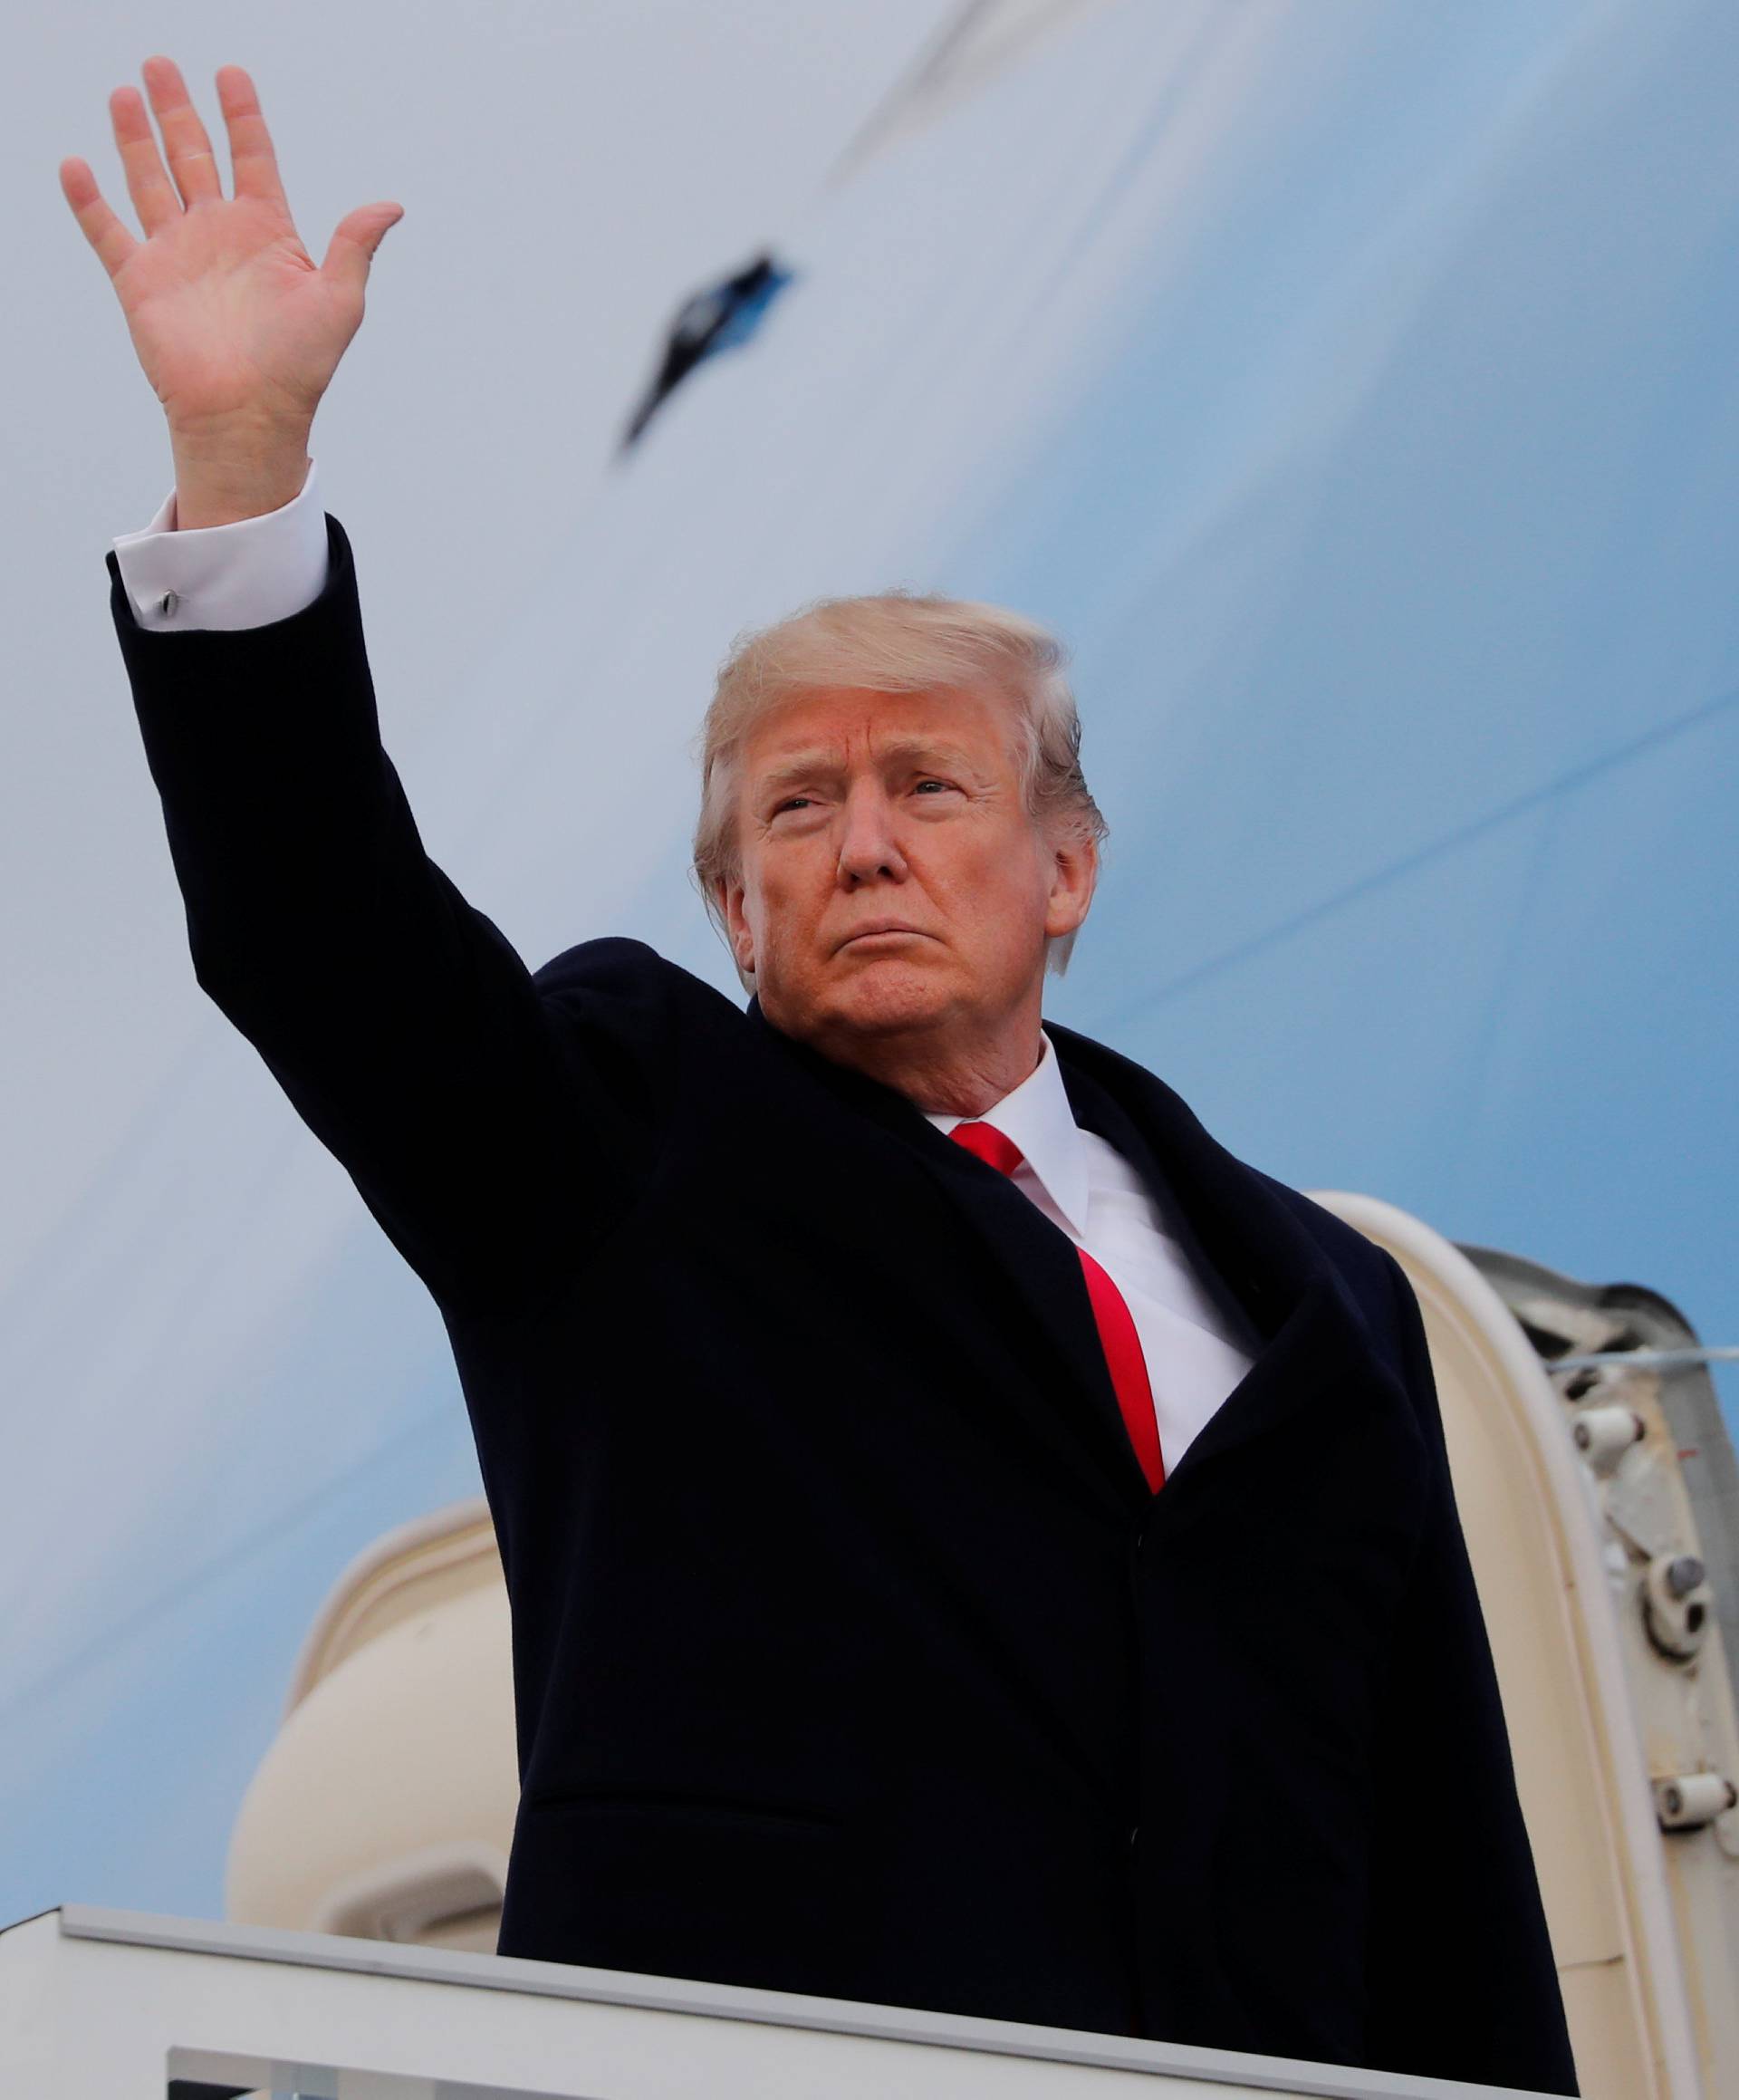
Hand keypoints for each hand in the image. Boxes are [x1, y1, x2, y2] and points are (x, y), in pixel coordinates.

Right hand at [60, 56, 401, 449]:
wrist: (248, 416)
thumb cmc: (299, 368)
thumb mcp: (340, 301)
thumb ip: (355, 246)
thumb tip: (391, 205)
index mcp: (267, 232)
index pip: (253, 157)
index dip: (242, 116)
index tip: (232, 74)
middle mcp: (219, 235)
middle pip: (193, 155)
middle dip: (177, 109)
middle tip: (160, 64)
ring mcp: (178, 255)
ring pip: (150, 180)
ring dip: (136, 137)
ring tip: (126, 93)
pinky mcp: (141, 281)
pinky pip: (108, 232)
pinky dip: (89, 200)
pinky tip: (77, 165)